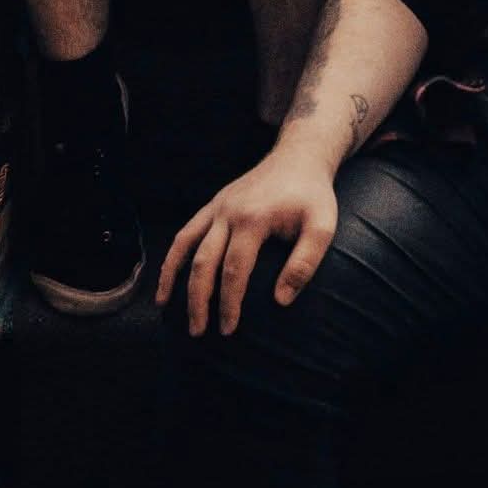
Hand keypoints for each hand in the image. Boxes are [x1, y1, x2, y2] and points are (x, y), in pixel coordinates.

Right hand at [156, 146, 337, 336]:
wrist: (299, 157)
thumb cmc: (312, 196)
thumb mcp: (322, 226)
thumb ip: (304, 263)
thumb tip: (281, 301)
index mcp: (254, 219)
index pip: (235, 269)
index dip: (229, 302)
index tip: (228, 329)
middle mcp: (228, 212)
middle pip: (204, 261)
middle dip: (198, 299)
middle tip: (198, 331)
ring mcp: (218, 206)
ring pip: (186, 244)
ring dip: (174, 277)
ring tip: (165, 307)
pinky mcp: (214, 204)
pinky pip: (186, 231)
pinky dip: (174, 255)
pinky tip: (168, 277)